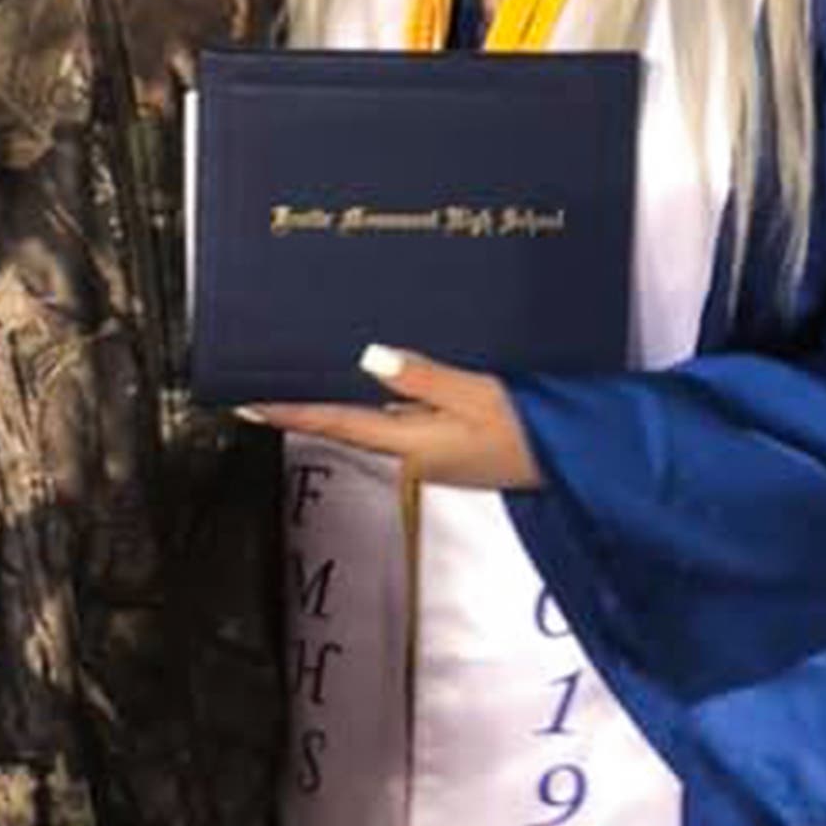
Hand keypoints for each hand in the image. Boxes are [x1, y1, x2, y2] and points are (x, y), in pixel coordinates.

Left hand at [249, 345, 542, 489]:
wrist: (582, 467)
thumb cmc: (537, 433)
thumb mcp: (483, 397)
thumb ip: (426, 377)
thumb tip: (369, 357)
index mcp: (413, 447)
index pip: (335, 424)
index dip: (287, 412)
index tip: (243, 403)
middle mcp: (414, 454)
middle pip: (347, 422)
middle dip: (307, 402)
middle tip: (264, 377)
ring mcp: (434, 452)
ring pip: (374, 420)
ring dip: (341, 399)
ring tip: (308, 368)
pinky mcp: (453, 445)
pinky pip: (404, 418)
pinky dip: (382, 398)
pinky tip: (380, 374)